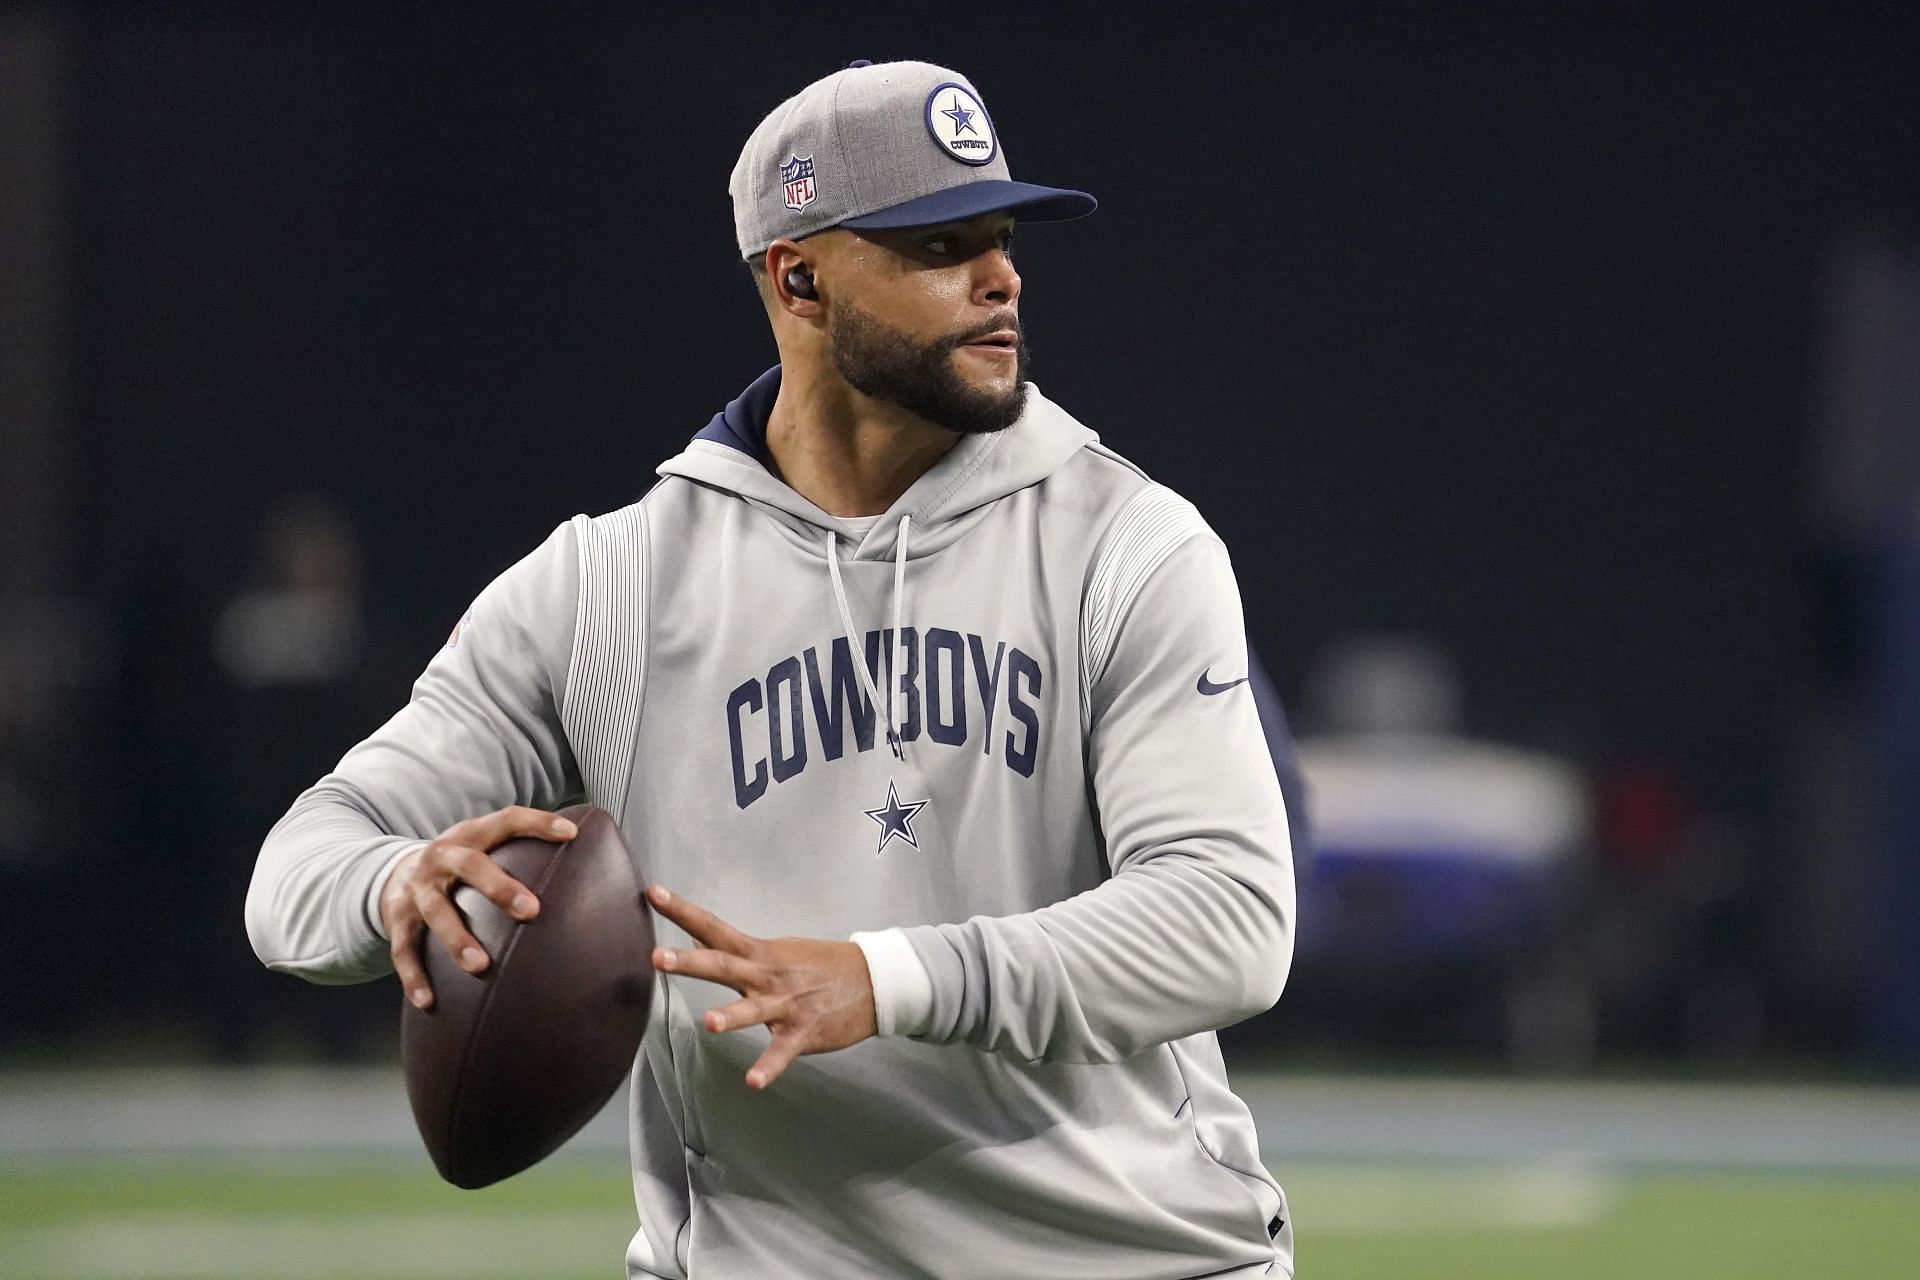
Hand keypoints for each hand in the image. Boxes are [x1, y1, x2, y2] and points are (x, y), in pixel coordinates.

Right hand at [381, 805, 577, 1009]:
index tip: (571, 834)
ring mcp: (417, 888)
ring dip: (457, 939)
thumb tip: (588, 861)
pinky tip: (429, 1001)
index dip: (538, 823)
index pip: (507, 821)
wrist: (395, 872)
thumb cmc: (462, 864)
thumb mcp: (485, 847)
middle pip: (471, 866)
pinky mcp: (396, 918)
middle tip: (531, 911)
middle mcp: (442, 857)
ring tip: (480, 965)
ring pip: (437, 912)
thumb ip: (524, 851)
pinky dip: (414, 976)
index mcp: (471, 835)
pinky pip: (403, 950)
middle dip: (500, 888)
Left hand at [648, 885, 875, 1089]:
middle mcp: (767, 976)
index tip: (653, 893)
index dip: (682, 911)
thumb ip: (737, 951)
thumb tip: (698, 938)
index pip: (713, 928)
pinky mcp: (803, 1033)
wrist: (872, 982)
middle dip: (690, 962)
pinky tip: (753, 1082)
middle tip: (657, 958)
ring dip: (731, 1017)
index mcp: (759, 953)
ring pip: (753, 1011)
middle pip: (723, 965)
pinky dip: (768, 1068)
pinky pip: (781, 1053)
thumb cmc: (821, 966)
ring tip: (709, 1023)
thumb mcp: (778, 950)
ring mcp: (786, 1005)